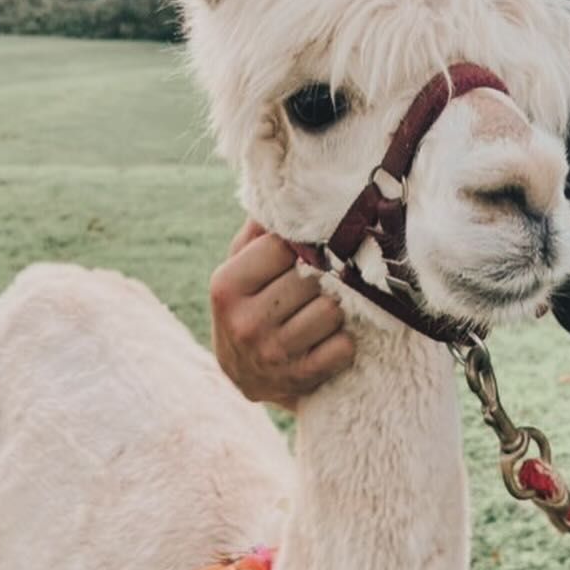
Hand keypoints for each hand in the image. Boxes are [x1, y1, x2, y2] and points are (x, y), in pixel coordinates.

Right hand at [209, 218, 355, 409]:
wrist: (246, 376)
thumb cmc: (249, 305)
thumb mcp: (241, 267)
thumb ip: (259, 231)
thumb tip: (285, 190)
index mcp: (225, 286)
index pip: (283, 247)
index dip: (299, 248)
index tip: (301, 256)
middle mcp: (245, 322)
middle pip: (311, 280)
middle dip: (318, 280)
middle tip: (313, 287)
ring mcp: (272, 355)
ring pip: (331, 312)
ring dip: (332, 311)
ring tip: (318, 313)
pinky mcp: (300, 380)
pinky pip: (344, 347)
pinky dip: (342, 342)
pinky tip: (325, 340)